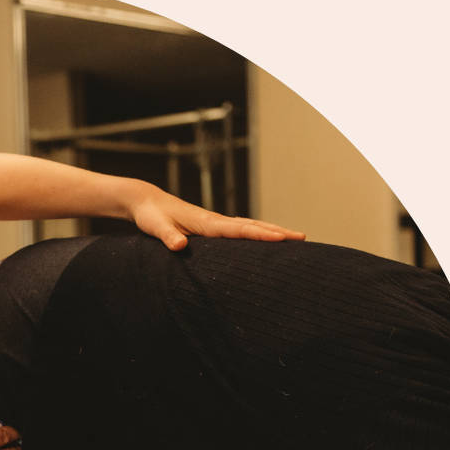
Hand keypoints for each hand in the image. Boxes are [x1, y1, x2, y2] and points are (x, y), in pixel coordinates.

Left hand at [126, 182, 305, 250]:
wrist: (146, 202)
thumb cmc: (151, 216)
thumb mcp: (155, 228)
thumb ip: (168, 238)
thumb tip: (180, 247)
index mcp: (206, 222)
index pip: (239, 230)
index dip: (260, 235)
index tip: (282, 239)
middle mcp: (215, 221)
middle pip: (252, 226)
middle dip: (277, 231)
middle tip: (303, 238)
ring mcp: (215, 223)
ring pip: (249, 226)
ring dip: (272, 231)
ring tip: (294, 238)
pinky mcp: (211, 227)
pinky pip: (240, 231)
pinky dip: (256, 233)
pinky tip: (265, 238)